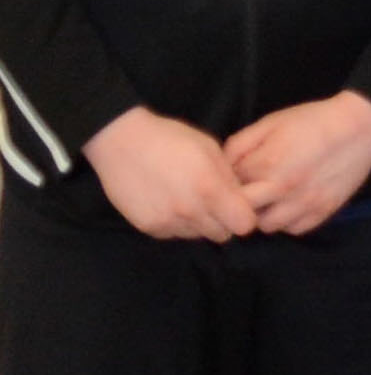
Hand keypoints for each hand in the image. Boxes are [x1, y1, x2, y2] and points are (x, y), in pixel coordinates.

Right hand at [86, 109, 254, 242]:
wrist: (121, 142)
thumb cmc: (171, 139)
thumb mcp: (210, 149)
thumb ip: (229, 178)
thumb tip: (243, 199)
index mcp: (210, 188)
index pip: (244, 225)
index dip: (245, 216)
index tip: (239, 206)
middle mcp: (189, 210)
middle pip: (222, 234)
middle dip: (223, 221)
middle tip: (213, 202)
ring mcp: (167, 221)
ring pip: (198, 236)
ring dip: (200, 223)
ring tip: (188, 199)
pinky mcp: (148, 226)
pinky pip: (174, 234)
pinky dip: (177, 224)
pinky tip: (169, 203)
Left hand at [222, 91, 370, 235]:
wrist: (360, 126)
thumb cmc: (312, 120)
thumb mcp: (270, 122)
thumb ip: (240, 144)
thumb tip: (223, 167)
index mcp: (266, 164)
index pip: (228, 187)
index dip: (227, 182)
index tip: (234, 176)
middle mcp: (282, 189)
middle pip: (243, 212)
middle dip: (241, 203)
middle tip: (248, 191)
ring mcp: (304, 203)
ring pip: (267, 226)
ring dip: (264, 215)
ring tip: (271, 200)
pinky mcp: (323, 211)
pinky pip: (294, 229)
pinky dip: (288, 221)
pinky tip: (291, 205)